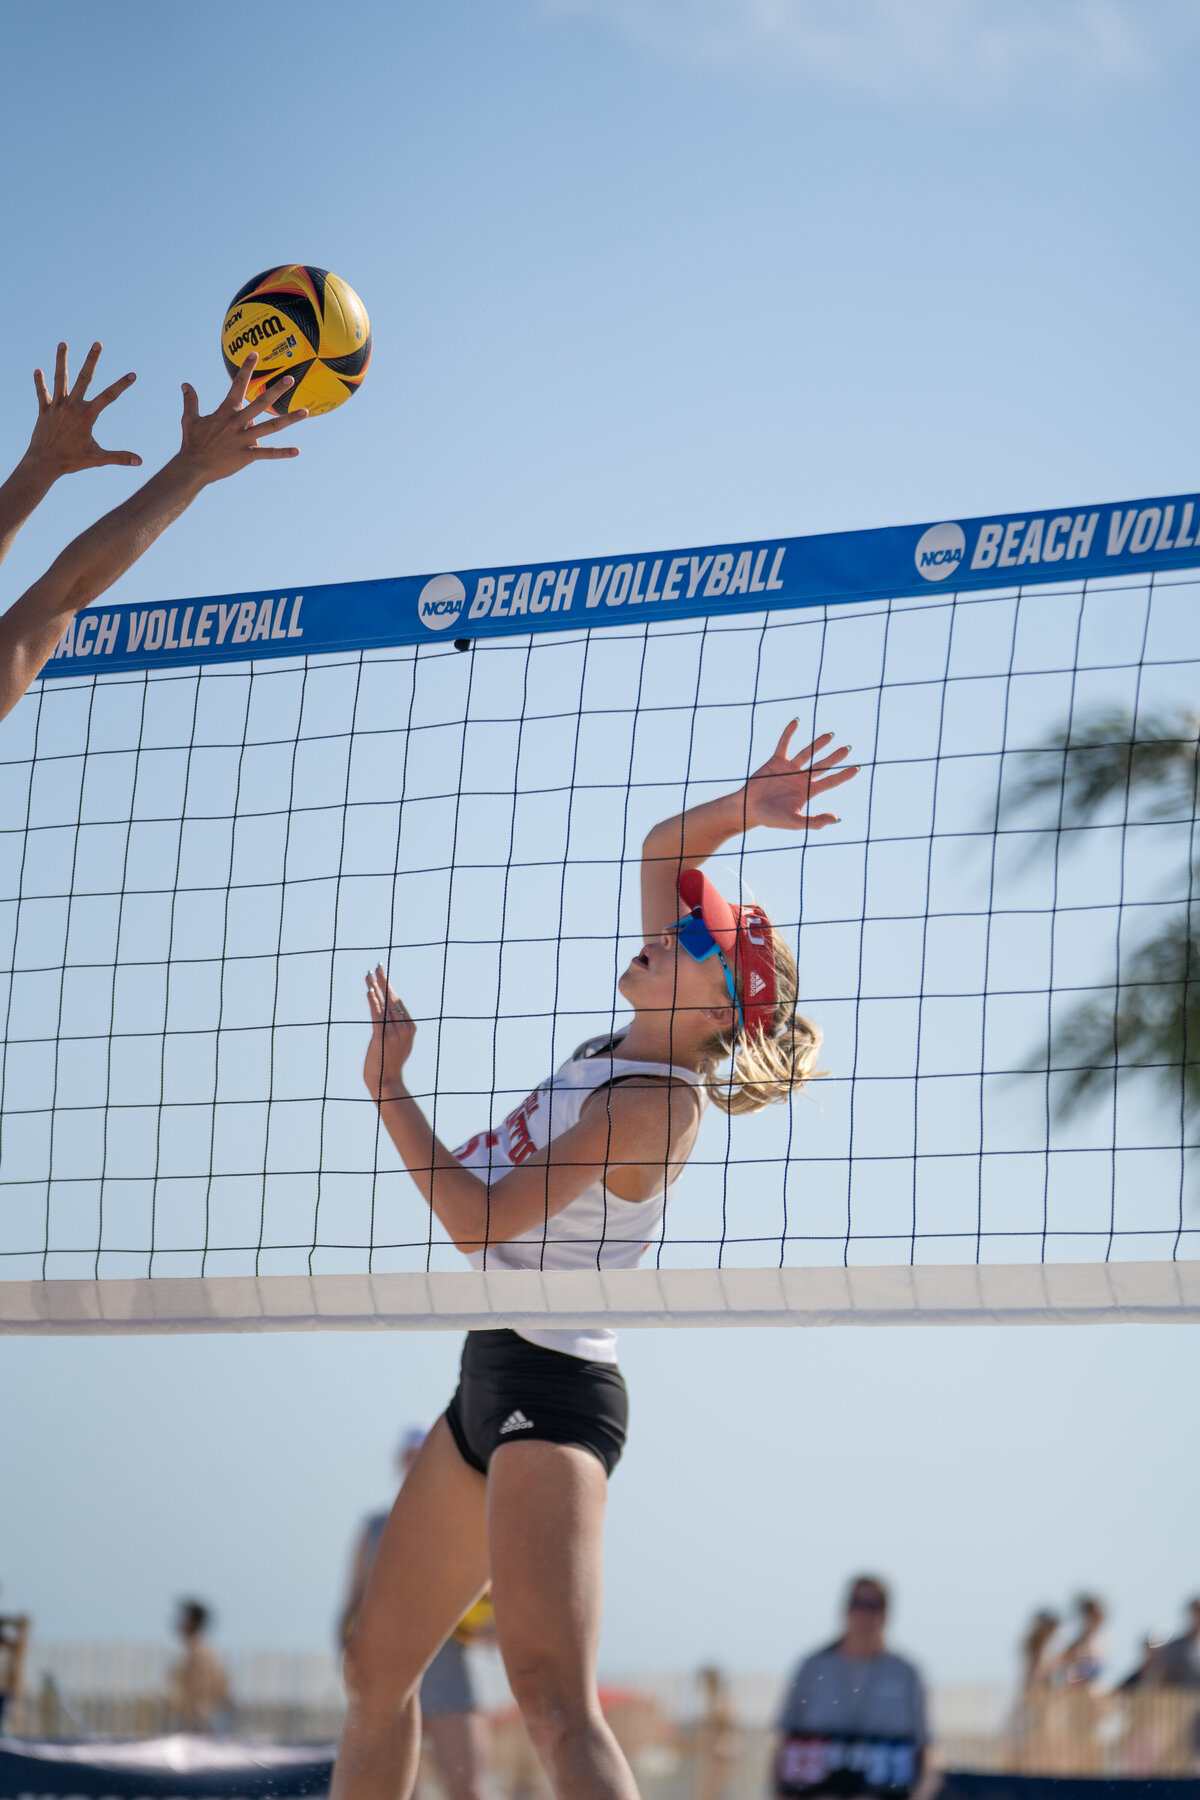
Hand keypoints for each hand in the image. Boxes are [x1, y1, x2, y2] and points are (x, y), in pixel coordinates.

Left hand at [28, 341, 140, 474]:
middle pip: (84, 378)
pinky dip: (40, 382)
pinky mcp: (44, 410)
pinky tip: (38, 370)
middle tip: (97, 343)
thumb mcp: (98, 459)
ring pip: (60, 378)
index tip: (132, 375)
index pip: (109, 397)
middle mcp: (72, 407)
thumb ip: (119, 457)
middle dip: (92, 360)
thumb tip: (140, 461)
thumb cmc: (72, 461)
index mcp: (87, 416)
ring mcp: (57, 406)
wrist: (44, 464)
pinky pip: (42, 393)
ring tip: (63, 343)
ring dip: (62, 360)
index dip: (122, 385)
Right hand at [176, 353, 306, 482]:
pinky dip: (282, 453)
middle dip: (276, 390)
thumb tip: (185, 384)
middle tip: (291, 379)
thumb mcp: (189, 419)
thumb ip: (190, 400)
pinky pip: (268, 453)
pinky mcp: (247, 455)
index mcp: (225, 411)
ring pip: (270, 427)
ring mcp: (243, 439)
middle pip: (260, 403)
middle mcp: (237, 422)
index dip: (246, 368)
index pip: (238, 385)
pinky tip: (297, 451)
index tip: (254, 354)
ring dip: (288, 419)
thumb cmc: (192, 442)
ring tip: (305, 412)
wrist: (193, 467)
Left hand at [364, 964, 415, 1093]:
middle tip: (377, 965)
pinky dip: (373, 1002)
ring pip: (383, 1004)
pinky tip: (368, 991)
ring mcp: (394, 1033)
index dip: (390, 986)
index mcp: (410, 1028)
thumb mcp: (399, 1044)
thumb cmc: (390, 1064)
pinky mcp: (381, 1038)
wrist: (386, 1082)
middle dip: (384, 980)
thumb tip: (390, 1015)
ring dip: (375, 987)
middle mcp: (404, 1028)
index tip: (382, 973)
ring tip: (369, 973)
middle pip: (392, 998)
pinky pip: (376, 1016)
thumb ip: (397, 1029)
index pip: (399, 1002)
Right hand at [742, 721, 858, 830]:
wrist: (749, 809)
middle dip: (834, 757)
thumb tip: (837, 819)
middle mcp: (801, 778)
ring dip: (818, 744)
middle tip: (847, 749)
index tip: (857, 768)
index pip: (830, 781)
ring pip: (806, 753)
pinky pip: (784, 744)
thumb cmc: (771, 818)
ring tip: (830, 735)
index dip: (843, 775)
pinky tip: (797, 721)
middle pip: (822, 765)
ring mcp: (789, 768)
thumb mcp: (795, 822)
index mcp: (808, 791)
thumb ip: (815, 822)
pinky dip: (789, 733)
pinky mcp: (776, 761)